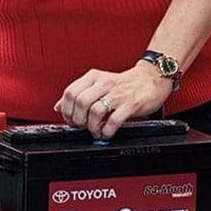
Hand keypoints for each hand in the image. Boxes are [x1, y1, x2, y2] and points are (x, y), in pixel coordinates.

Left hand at [53, 62, 173, 139]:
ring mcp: (117, 93)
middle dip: (77, 119)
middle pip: (80, 102)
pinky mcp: (131, 104)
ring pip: (94, 111)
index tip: (69, 119)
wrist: (152, 78)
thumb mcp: (98, 83)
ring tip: (94, 131)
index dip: (66, 109)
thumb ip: (79, 93)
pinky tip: (106, 133)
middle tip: (81, 127)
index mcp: (93, 77)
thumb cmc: (124, 83)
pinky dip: (106, 130)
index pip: (70, 92)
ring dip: (91, 126)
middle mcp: (103, 83)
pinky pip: (113, 120)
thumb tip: (57, 106)